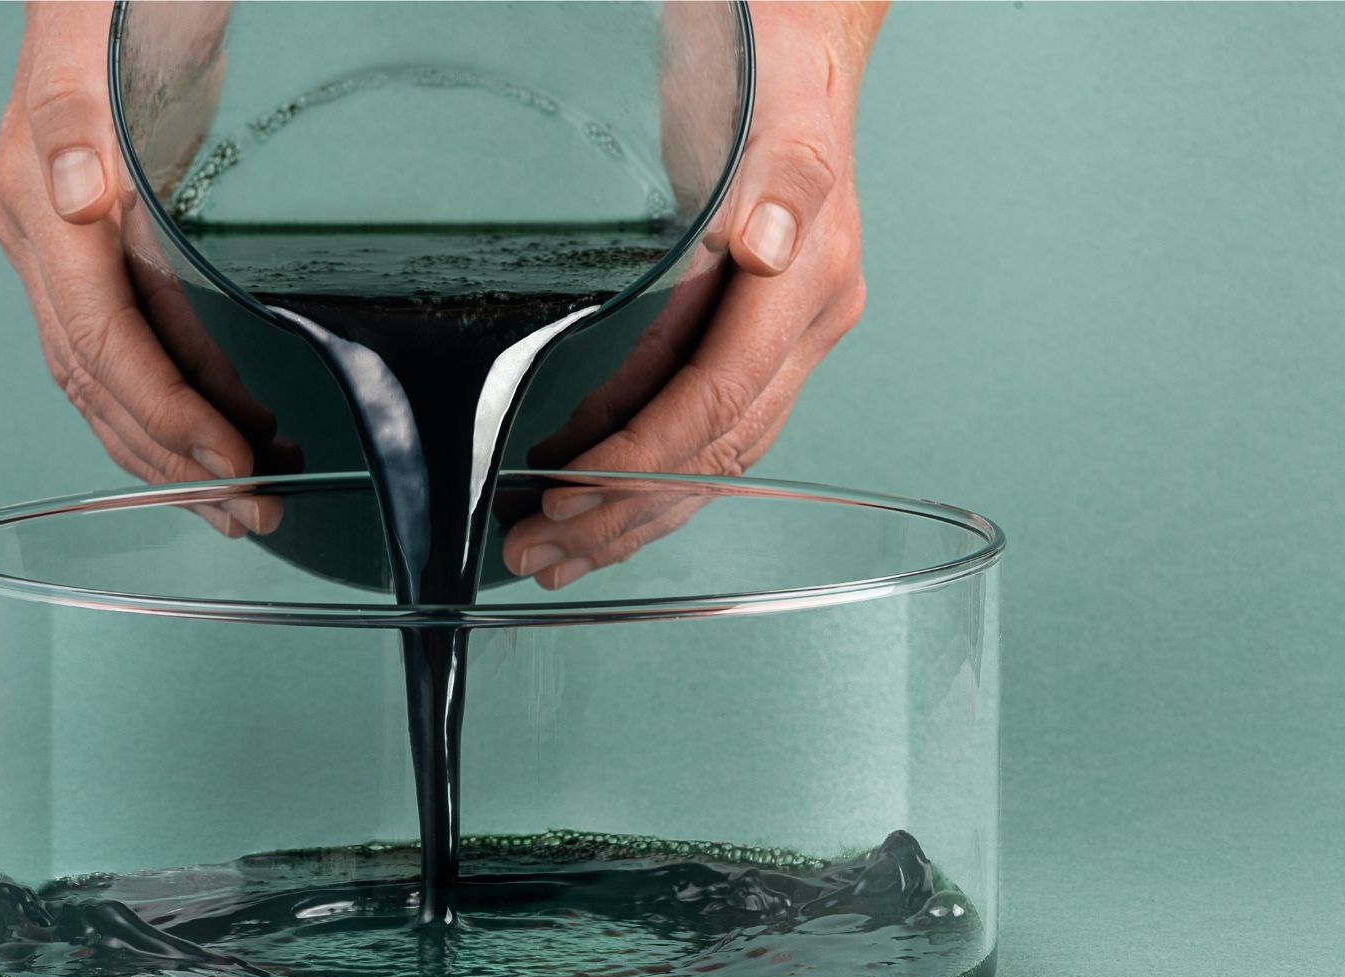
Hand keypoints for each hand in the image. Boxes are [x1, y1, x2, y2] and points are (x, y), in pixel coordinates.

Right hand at [0, 1, 279, 535]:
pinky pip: (125, 355)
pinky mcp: (104, 251)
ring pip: (107, 387)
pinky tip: (218, 442)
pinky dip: (170, 410)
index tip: (228, 458)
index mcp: (40, 207)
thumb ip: (75, 117)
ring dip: (169, 456)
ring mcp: (65, 253)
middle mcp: (43, 243)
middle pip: (100, 385)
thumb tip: (76, 198)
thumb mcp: (90, 41)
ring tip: (238, 505)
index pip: (97, 341)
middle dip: (172, 459)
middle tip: (250, 509)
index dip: (161, 409)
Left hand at [503, 1, 884, 589]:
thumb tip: (765, 242)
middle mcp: (805, 329)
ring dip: (627, 520)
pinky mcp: (754, 350)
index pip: (719, 399)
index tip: (567, 489)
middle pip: (712, 455)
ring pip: (709, 466)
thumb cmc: (770, 73)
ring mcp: (785, 347)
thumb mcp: (775, 111)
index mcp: (810, 286)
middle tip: (535, 550)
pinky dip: (646, 485)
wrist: (794, 51)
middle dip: (621, 512)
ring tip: (550, 558)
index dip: (643, 454)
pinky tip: (595, 517)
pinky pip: (705, 440)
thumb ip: (779, 180)